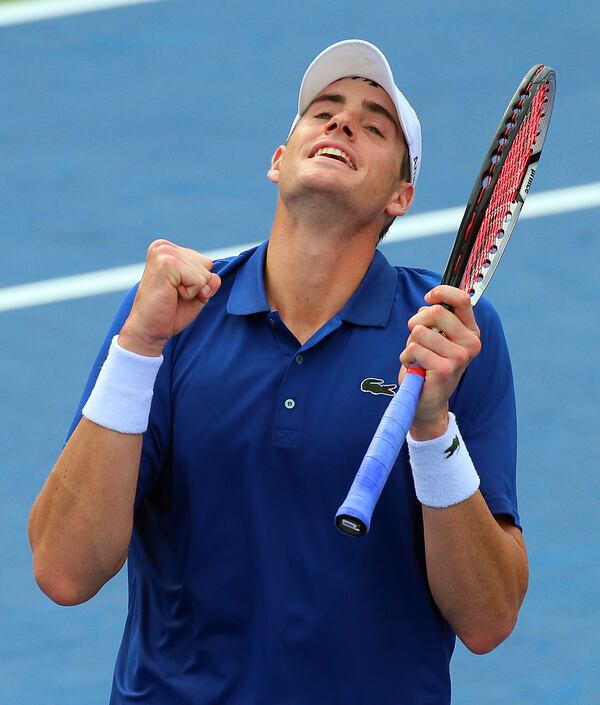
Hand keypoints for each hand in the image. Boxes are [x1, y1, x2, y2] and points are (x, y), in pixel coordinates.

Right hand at [118, 239, 220, 355]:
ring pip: (205, 272)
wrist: (149, 329)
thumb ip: (209, 281)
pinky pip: (199, 280)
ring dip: (193, 290)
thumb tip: (215, 277)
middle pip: (207, 264)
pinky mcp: (167, 263)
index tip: (177, 291)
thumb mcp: (196, 293)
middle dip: (198, 285)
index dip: (198, 283)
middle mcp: (164, 246)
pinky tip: (171, 295)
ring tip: (172, 295)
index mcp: (168, 249)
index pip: (206, 262)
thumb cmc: (170, 312)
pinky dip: (190, 293)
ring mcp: (164, 253)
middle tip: (175, 295)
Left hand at [398, 286, 480, 439]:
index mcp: (471, 331)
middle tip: (416, 337)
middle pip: (435, 312)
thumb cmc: (429, 363)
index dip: (441, 292)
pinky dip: (407, 357)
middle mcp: (470, 343)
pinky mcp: (445, 369)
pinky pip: (414, 349)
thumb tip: (429, 303)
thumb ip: (436, 318)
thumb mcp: (436, 336)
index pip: (462, 299)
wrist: (427, 399)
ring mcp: (459, 357)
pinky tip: (415, 367)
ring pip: (420, 332)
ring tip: (418, 357)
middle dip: (417, 322)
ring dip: (410, 344)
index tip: (428, 299)